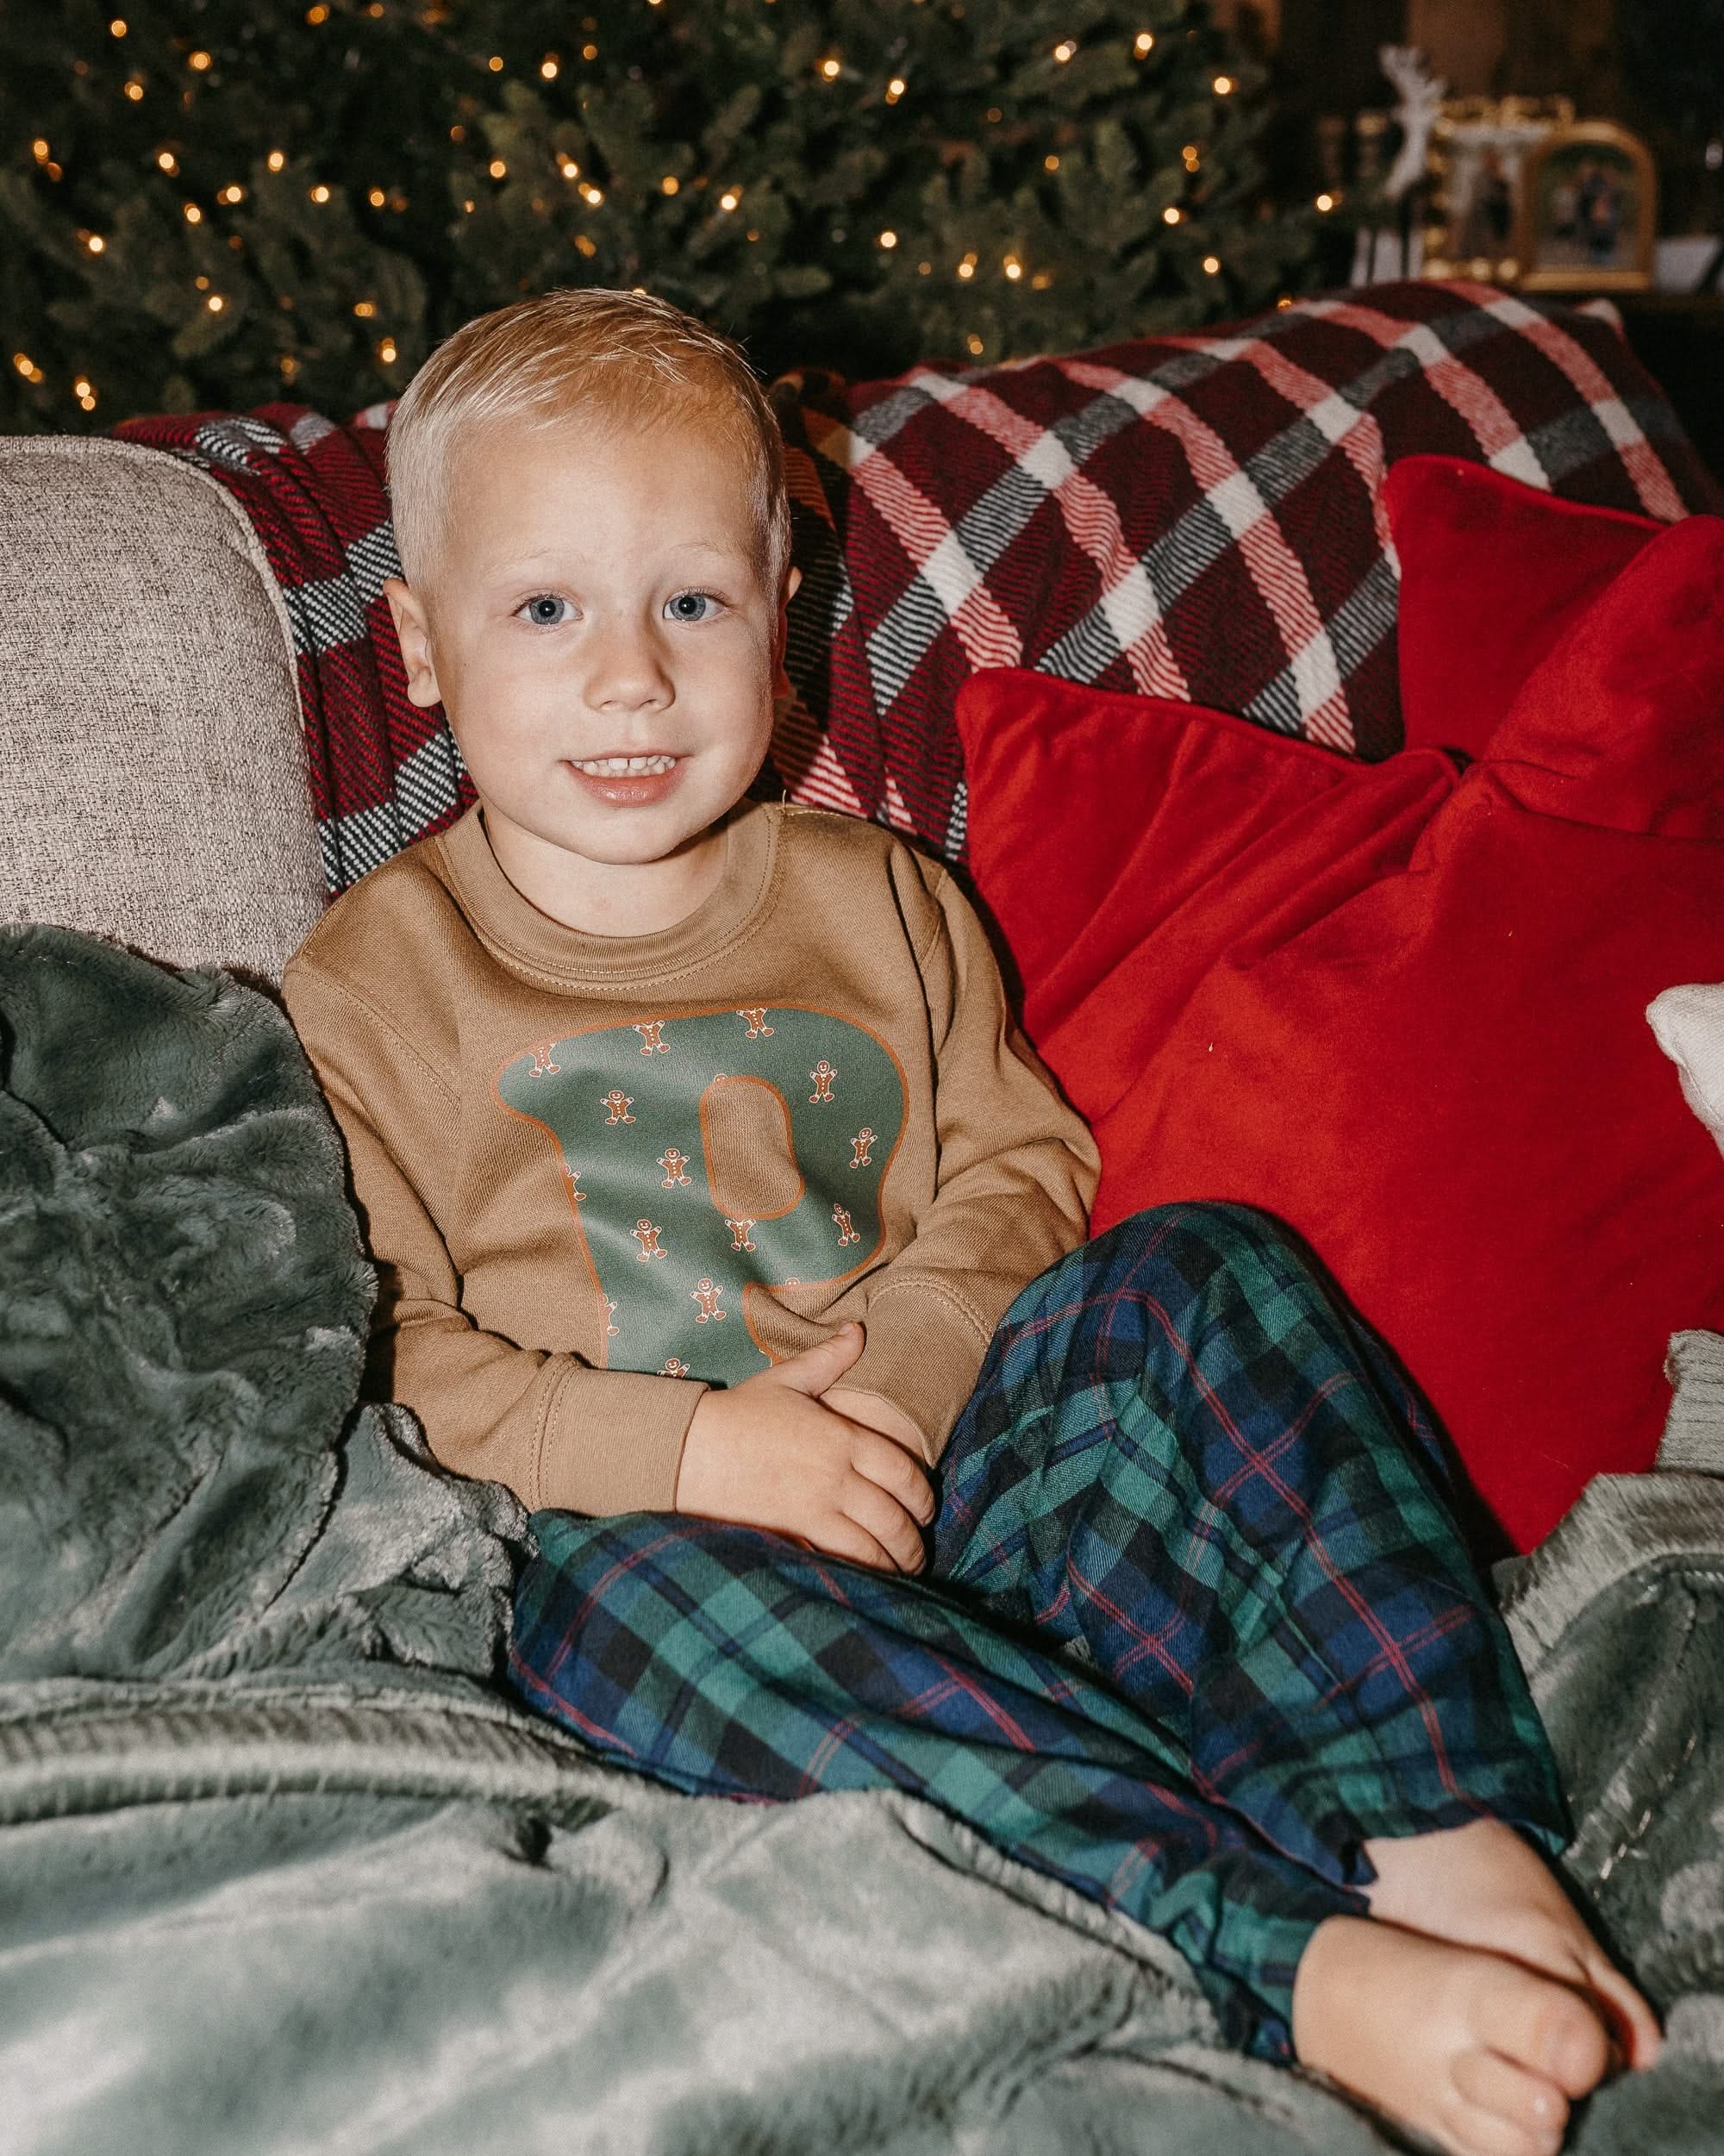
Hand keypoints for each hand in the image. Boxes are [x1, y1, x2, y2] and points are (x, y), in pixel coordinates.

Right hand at [675, 1323, 935, 1572]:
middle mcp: (837, 1476)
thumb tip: (857, 1331)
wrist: (688, 1447)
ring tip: (901, 1573)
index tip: (926, 1511)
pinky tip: (866, 1581)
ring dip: (893, 1562)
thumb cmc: (738, 1413)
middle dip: (912, 1540)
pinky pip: (837, 1560)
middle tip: (918, 1553)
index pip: (903, 1471)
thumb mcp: (787, 1380)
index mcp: (843, 1437)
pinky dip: (858, 1573)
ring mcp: (815, 1508)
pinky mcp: (792, 1533)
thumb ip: (828, 1359)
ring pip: (872, 1545)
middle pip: (894, 1516)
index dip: (922, 1496)